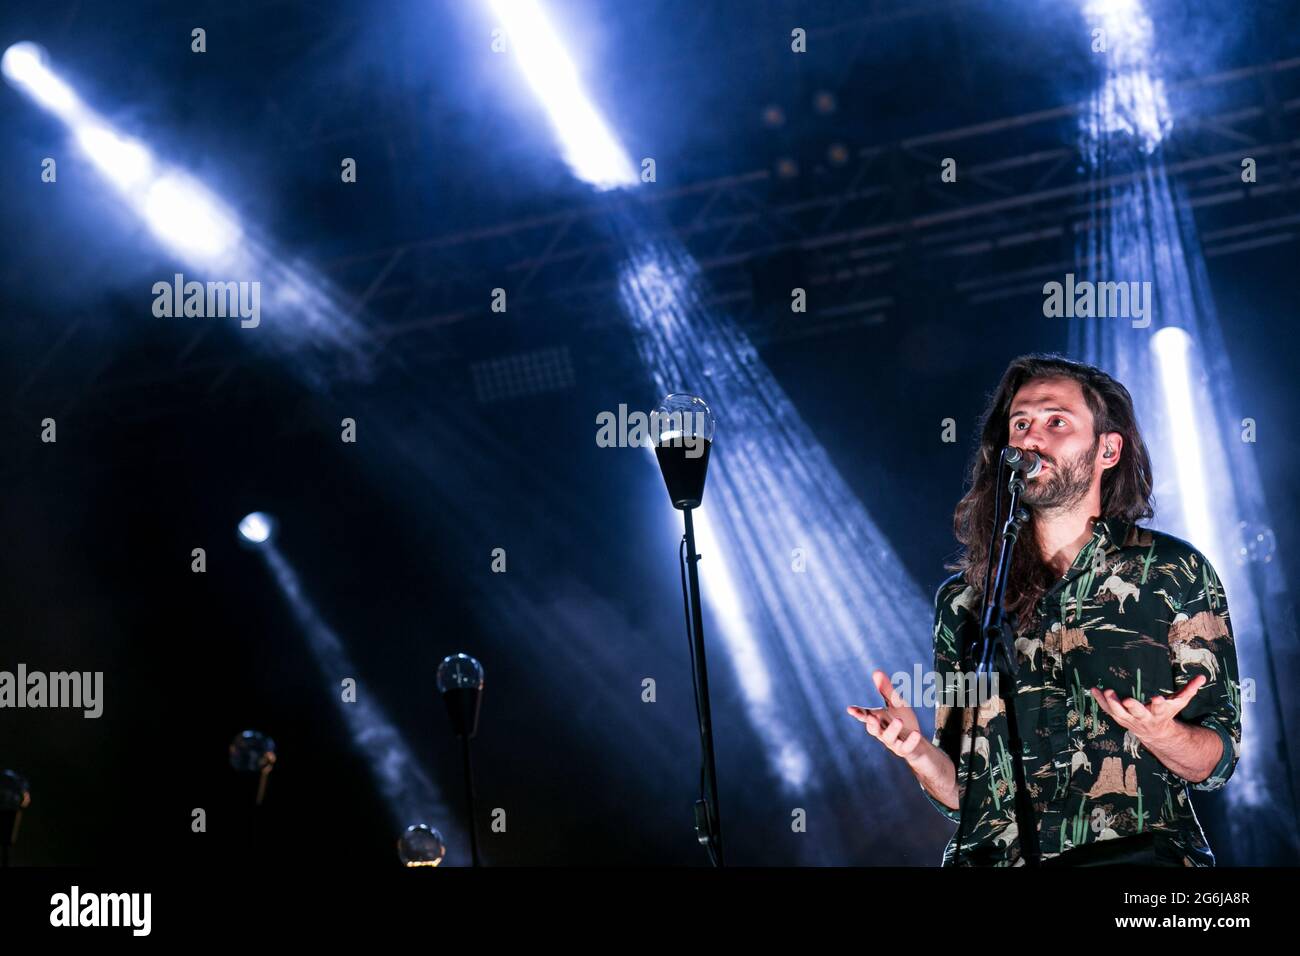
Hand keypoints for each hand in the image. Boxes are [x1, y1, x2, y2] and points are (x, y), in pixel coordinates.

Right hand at [846, 669, 927, 765]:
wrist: (918, 743)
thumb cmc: (903, 720)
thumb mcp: (896, 703)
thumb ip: (885, 689)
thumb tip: (876, 671)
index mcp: (878, 719)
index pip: (866, 716)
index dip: (858, 713)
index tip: (850, 709)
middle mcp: (882, 732)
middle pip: (873, 730)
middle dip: (871, 724)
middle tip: (871, 717)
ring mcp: (893, 742)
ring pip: (889, 738)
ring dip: (892, 730)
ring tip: (898, 721)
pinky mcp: (906, 749)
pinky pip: (906, 747)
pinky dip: (910, 741)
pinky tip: (916, 733)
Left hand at [1089, 675, 1205, 745]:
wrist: (1154, 733)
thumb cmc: (1166, 713)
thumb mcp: (1179, 703)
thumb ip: (1189, 690)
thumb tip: (1203, 677)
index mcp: (1160, 713)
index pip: (1161, 709)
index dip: (1160, 704)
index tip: (1158, 698)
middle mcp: (1144, 718)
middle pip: (1138, 713)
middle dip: (1134, 707)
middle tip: (1128, 700)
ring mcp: (1130, 720)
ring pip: (1119, 713)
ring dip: (1112, 703)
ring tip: (1107, 691)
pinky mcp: (1119, 718)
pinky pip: (1107, 710)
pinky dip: (1100, 701)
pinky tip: (1092, 689)